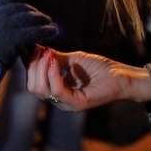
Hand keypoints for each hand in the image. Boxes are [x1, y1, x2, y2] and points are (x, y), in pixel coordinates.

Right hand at [0, 0, 57, 67]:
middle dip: (36, 14)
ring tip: (52, 27)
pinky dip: (46, 32)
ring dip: (44, 22)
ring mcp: (8, 26)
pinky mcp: (15, 39)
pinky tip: (53, 32)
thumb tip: (10, 13)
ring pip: (31, 19)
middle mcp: (1, 14)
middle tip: (45, 19)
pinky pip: (35, 32)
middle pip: (24, 8)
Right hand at [25, 45, 150, 111]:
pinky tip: (55, 61)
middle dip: (33, 66)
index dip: (29, 64)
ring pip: (40, 90)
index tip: (30, 46)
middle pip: (33, 87)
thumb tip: (35, 48)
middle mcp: (58, 99)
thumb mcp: (72, 59)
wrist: (121, 75)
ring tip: (48, 54)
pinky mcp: (76, 104)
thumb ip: (54, 57)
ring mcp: (66, 103)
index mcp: (56, 90)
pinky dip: (52, 74)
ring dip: (41, 68)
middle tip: (40, 50)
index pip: (32, 81)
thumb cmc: (98, 68)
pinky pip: (56, 90)